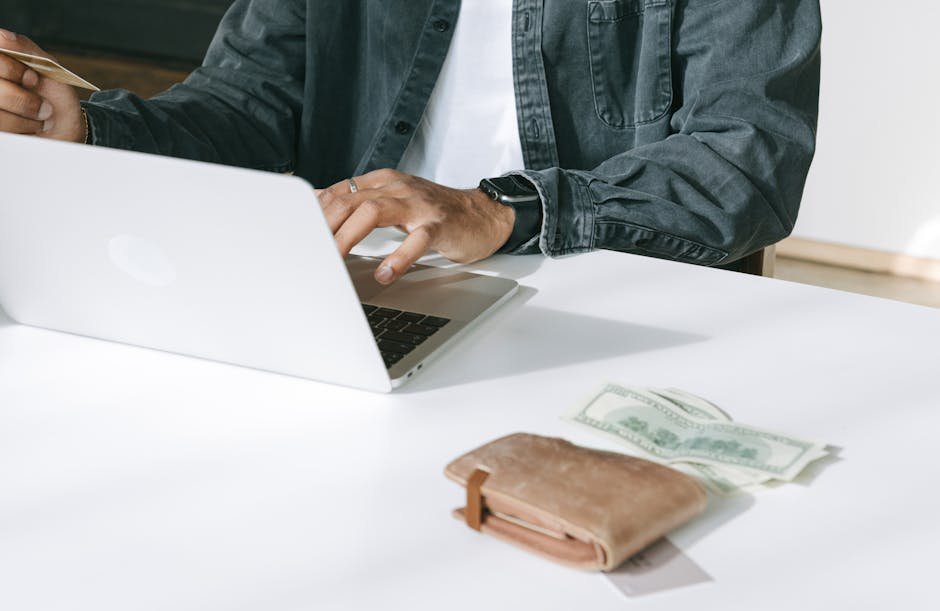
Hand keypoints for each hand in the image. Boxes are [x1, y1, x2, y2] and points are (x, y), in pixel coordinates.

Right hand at [0, 29, 82, 141]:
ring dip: (24, 117)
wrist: (64, 127)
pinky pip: (1, 128)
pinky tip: (31, 128)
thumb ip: (25, 48)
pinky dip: (20, 129)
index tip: (33, 79)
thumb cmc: (53, 94)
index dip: (12, 70)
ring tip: (40, 118)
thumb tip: (3, 36)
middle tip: (43, 105)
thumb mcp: (47, 66)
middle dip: (21, 99)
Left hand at [318, 169, 514, 283]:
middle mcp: (397, 188)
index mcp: (384, 182)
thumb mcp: (395, 201)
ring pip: (373, 211)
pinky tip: (385, 274)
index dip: (314, 213)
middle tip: (307, 250)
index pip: (338, 192)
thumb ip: (361, 204)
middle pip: (349, 199)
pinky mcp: (439, 225)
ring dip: (349, 236)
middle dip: (324, 225)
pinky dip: (398, 257)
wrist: (483, 214)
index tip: (296, 235)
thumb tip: (321, 210)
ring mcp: (418, 206)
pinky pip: (416, 240)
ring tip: (336, 258)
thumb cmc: (436, 212)